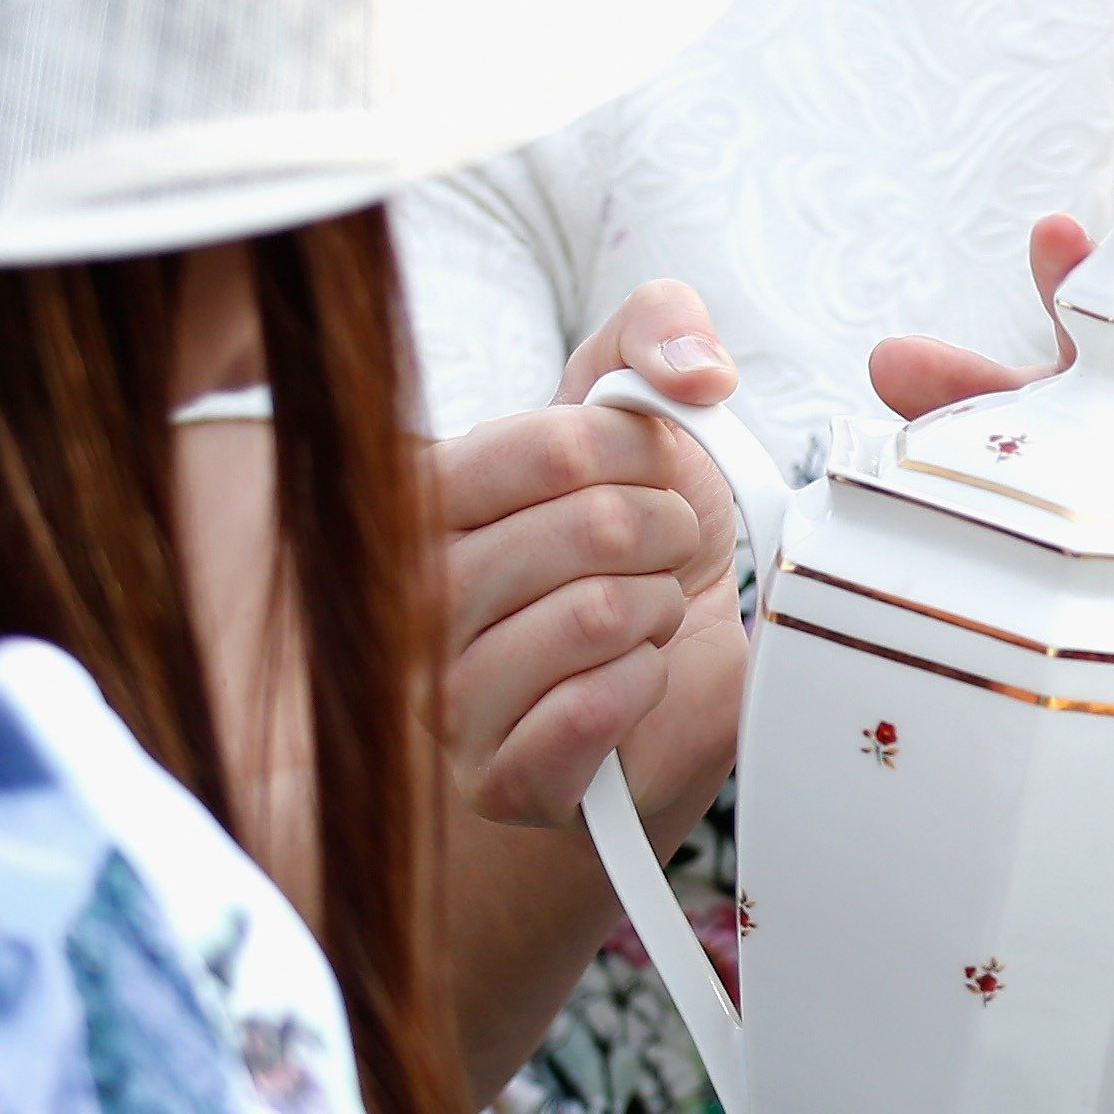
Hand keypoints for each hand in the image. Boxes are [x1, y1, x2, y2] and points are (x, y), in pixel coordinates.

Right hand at [432, 286, 751, 840]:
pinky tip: (629, 684)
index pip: (559, 442)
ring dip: (658, 613)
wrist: (665, 685)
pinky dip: (646, 687)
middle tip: (660, 560)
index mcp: (433, 494)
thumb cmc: (640, 551)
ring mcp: (444, 692)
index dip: (646, 455)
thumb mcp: (647, 420)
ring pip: (599, 616)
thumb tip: (698, 370)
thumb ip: (659, 335)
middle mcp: (415, 593)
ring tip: (641, 621)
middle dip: (668, 538)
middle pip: (592, 528)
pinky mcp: (495, 777)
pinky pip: (595, 708)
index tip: (654, 478)